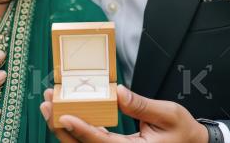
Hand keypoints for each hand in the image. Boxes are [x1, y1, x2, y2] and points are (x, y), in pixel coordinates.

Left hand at [40, 85, 208, 142]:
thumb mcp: (168, 114)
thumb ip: (141, 105)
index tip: (64, 116)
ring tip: (49, 106)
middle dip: (61, 127)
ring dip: (63, 128)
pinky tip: (66, 113)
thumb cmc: (183, 131)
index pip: (102, 142)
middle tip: (46, 104)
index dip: (81, 130)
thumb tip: (117, 92)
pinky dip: (76, 129)